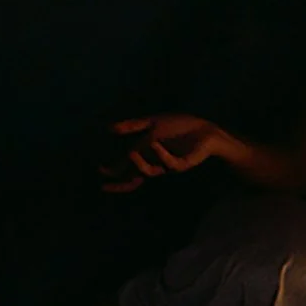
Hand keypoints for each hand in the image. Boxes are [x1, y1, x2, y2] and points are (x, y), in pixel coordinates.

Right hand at [100, 112, 227, 191]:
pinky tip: (155, 145)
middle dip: (120, 182)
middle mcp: (156, 163)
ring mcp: (169, 165)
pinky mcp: (183, 163)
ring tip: (129, 153)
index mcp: (149, 156)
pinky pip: (171, 164)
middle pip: (136, 178)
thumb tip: (109, 128)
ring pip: (150, 172)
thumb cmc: (180, 127)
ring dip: (139, 165)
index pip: (128, 168)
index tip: (99, 171)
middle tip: (105, 181)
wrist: (205, 128)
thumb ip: (133, 127)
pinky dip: (162, 156)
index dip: (114, 172)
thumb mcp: (153, 123)